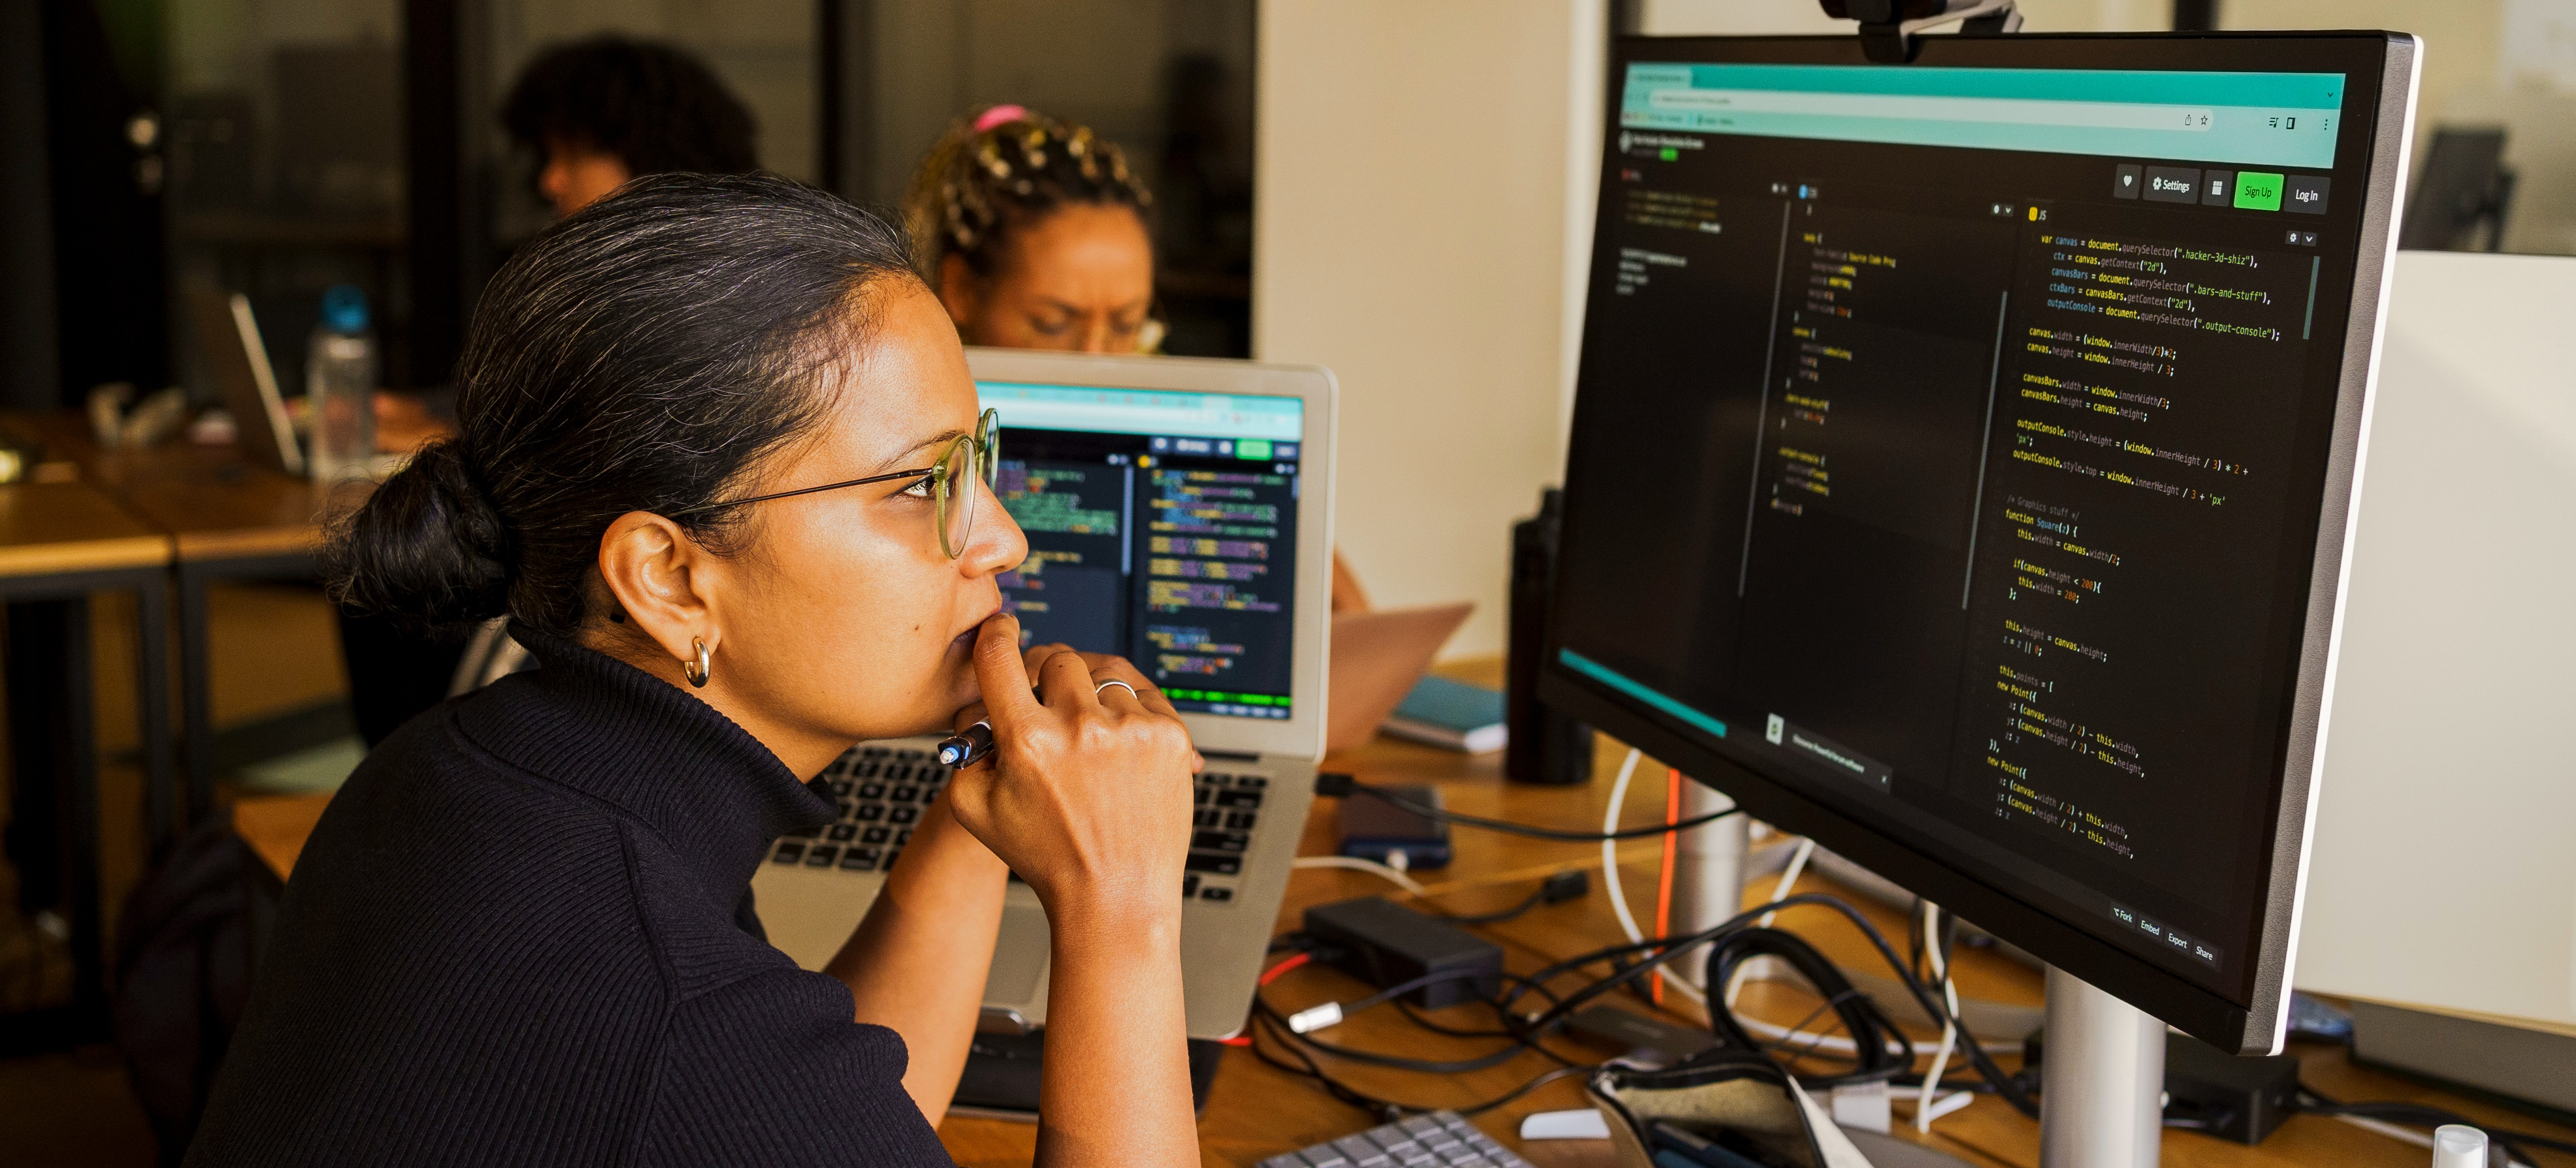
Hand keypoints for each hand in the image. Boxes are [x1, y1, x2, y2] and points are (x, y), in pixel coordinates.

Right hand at [943, 615, 1197, 916]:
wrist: (1115, 896)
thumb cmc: (1045, 857)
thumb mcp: (975, 809)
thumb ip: (964, 748)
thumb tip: (979, 703)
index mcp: (1027, 742)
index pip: (1001, 656)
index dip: (998, 635)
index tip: (1003, 630)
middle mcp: (1081, 728)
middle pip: (1056, 659)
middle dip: (1046, 674)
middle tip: (1046, 698)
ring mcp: (1131, 730)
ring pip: (1103, 672)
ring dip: (1089, 691)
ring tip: (1085, 725)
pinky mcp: (1170, 737)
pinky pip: (1143, 693)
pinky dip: (1128, 708)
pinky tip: (1117, 737)